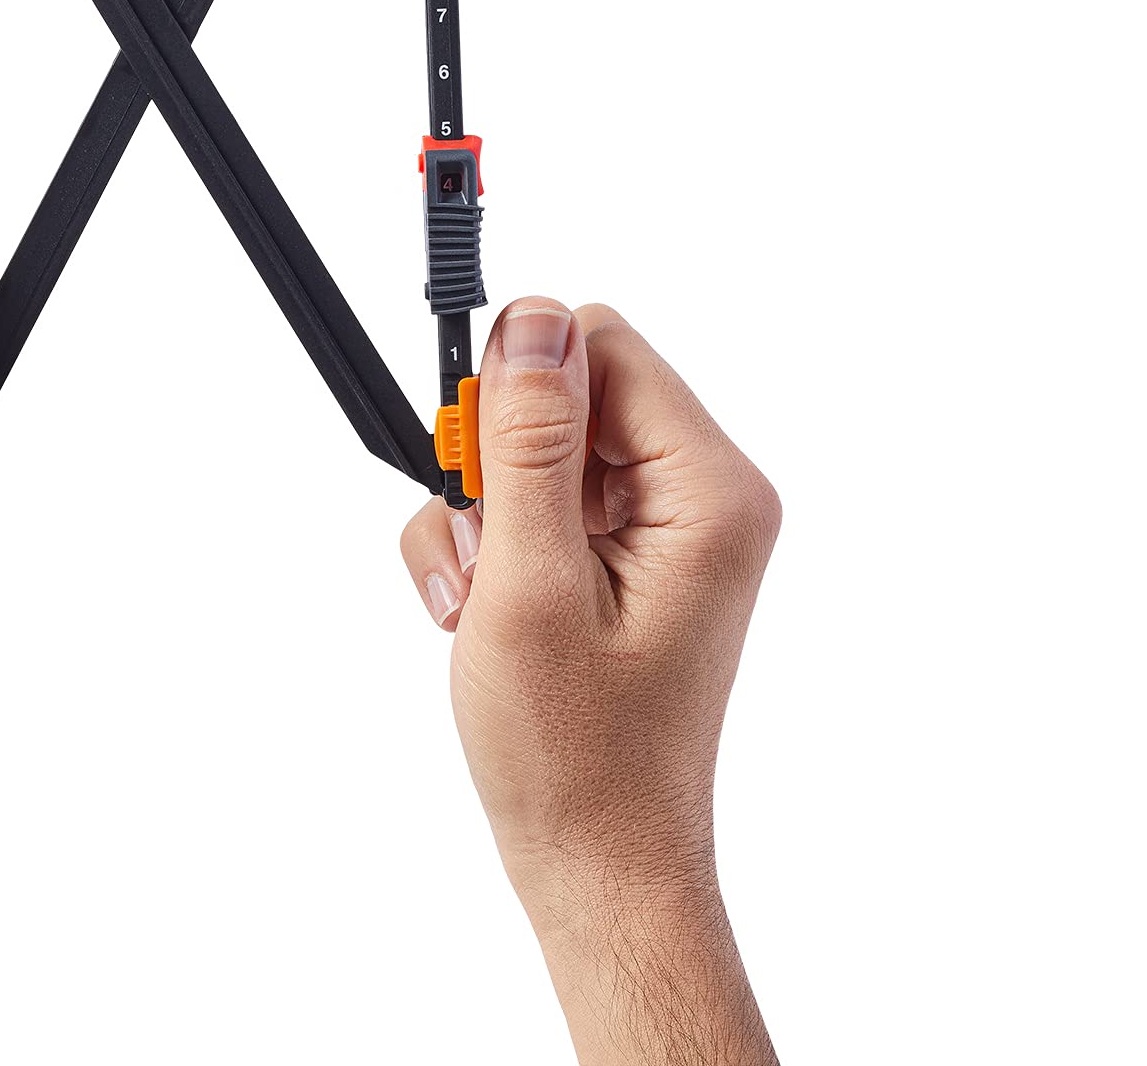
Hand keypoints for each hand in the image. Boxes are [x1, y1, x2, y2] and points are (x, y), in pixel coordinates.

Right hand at [400, 298, 779, 1065]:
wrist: (598, 866)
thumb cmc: (577, 756)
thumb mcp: (531, 585)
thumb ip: (527, 444)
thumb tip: (529, 320)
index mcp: (710, 490)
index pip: (602, 344)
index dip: (519, 388)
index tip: (476, 466)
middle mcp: (702, 495)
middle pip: (568, 389)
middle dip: (494, 462)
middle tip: (480, 552)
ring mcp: (665, 527)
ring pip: (537, 444)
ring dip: (481, 513)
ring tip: (480, 602)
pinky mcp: (625, 555)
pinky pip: (537, 495)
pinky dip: (489, 544)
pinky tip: (483, 614)